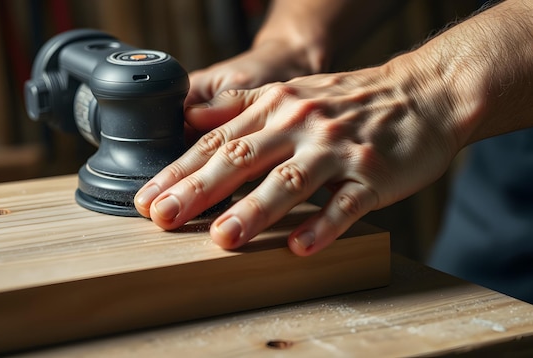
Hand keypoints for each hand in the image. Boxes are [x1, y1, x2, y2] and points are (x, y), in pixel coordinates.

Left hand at [135, 55, 464, 255]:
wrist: (423, 94)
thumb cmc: (349, 99)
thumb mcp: (289, 91)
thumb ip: (239, 105)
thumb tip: (191, 118)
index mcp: (274, 107)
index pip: (216, 142)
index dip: (178, 170)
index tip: (147, 197)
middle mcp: (300, 125)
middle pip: (241, 159)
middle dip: (198, 190)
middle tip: (163, 217)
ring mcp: (337, 149)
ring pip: (289, 181)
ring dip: (254, 210)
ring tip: (223, 238)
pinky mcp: (373, 173)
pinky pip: (345, 203)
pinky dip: (323, 224)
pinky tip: (300, 247)